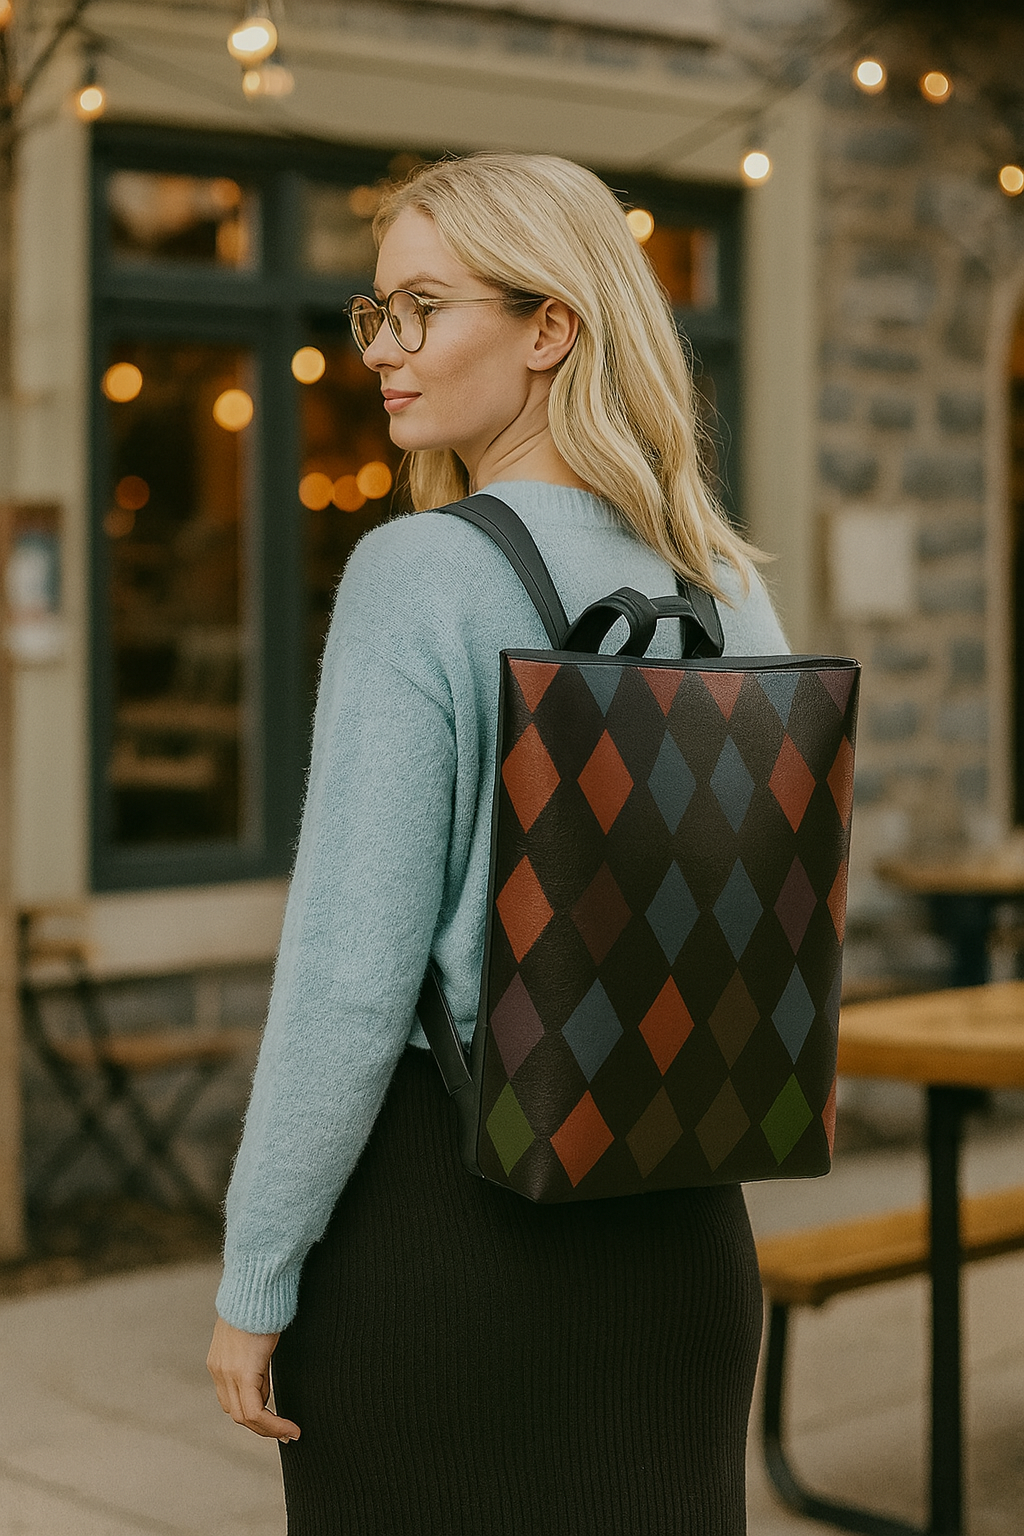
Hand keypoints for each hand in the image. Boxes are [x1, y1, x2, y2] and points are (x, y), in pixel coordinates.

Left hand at [207, 1315, 300, 1442]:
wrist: (254, 1287)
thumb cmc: (258, 1303)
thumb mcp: (252, 1334)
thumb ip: (253, 1358)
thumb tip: (264, 1380)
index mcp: (219, 1362)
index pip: (232, 1400)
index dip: (253, 1413)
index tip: (274, 1420)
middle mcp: (219, 1371)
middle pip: (237, 1413)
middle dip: (262, 1426)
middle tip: (285, 1432)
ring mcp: (227, 1373)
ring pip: (244, 1417)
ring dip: (268, 1428)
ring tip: (289, 1430)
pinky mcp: (243, 1372)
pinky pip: (255, 1411)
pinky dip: (273, 1424)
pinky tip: (290, 1427)